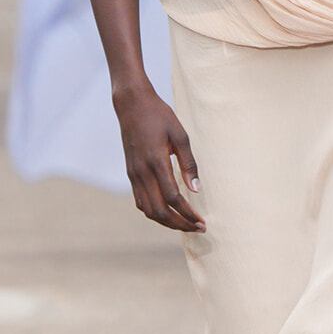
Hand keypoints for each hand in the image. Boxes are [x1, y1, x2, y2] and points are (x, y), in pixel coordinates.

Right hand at [114, 80, 204, 232]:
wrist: (131, 105)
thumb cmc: (159, 116)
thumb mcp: (180, 135)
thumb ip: (188, 163)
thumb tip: (196, 190)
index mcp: (156, 162)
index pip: (173, 198)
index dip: (188, 214)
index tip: (201, 221)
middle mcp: (142, 172)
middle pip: (159, 211)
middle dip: (179, 224)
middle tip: (197, 228)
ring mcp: (134, 174)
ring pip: (148, 209)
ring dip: (167, 221)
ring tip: (184, 224)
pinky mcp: (131, 173)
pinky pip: (141, 201)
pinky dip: (154, 212)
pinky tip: (168, 212)